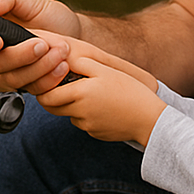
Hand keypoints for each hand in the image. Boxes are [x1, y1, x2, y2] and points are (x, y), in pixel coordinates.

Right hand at [0, 0, 83, 94]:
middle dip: (19, 55)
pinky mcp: (23, 86)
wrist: (73, 34)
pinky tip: (61, 67)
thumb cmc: (48, 16)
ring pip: (11, 79)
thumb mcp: (29, 1)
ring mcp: (5, 73)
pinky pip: (29, 89)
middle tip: (42, 44)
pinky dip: (47, 80)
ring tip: (59, 52)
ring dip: (37, 67)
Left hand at [36, 52, 163, 144]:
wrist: (149, 119)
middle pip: (53, 108)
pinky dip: (87, 115)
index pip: (47, 96)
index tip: (46, 82)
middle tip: (61, 86)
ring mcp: (87, 126)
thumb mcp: (106, 71)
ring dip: (72, 106)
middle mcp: (80, 112)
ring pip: (69, 115)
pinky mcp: (95, 134)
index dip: (43, 90)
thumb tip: (63, 59)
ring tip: (92, 95)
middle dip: (52, 98)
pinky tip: (103, 107)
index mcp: (81, 93)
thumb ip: (82, 64)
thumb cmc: (130, 91)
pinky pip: (83, 123)